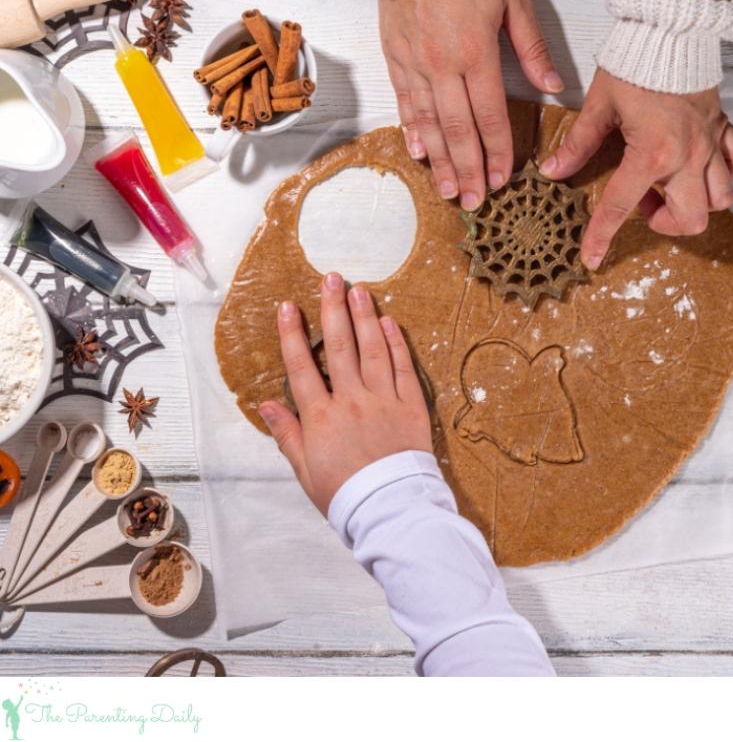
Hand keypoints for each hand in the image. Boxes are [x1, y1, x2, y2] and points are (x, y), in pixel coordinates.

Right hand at [258, 272, 432, 516]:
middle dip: (332, 309)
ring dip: (364, 316)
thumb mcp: (305, 470)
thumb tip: (266, 404)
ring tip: (359, 289)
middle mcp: (351, 401)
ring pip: (372, 349)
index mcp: (321, 417)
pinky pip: (402, 368)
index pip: (302, 367)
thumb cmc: (344, 494)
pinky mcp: (411, 406)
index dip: (292, 335)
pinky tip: (389, 322)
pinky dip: (395, 343)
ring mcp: (383, 400)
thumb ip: (287, 434)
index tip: (288, 307)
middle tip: (331, 279)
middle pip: (340, 346)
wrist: (390, 509)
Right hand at [379, 0, 562, 210]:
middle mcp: (441, 67)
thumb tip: (555, 86)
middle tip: (474, 203)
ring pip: (428, 125)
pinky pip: (404, 103)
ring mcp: (415, 65)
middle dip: (468, 171)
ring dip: (440, 162)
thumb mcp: (512, 0)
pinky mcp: (395, 59)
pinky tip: (418, 154)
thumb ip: (532, 47)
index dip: (497, 153)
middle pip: (457, 131)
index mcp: (475, 54)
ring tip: (448, 191)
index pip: (489, 117)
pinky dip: (411, 131)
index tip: (502, 180)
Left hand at [541, 69, 732, 269]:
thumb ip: (578, 143)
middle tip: (644, 203)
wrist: (673, 26)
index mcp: (652, 154)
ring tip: (670, 186)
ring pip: (721, 199)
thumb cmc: (635, 63)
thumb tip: (553, 169)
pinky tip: (704, 167)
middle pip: (691, 219)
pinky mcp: (724, 127)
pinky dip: (727, 173)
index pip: (620, 207)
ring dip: (696, 203)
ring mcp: (711, 144)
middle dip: (666, 223)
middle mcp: (688, 157)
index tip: (592, 258)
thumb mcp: (599, 105)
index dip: (601, 236)